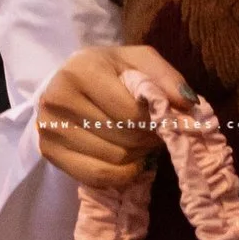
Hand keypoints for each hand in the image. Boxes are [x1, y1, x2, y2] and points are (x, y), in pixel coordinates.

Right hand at [35, 42, 193, 182]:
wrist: (70, 83)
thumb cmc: (110, 71)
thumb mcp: (140, 62)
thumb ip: (167, 79)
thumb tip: (189, 105)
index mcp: (81, 70)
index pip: (130, 113)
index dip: (154, 122)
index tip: (160, 119)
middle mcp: (58, 98)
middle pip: (123, 138)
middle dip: (147, 139)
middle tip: (151, 132)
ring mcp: (50, 128)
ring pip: (113, 160)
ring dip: (136, 156)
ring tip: (138, 142)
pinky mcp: (49, 152)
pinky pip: (98, 177)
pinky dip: (121, 173)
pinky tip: (126, 159)